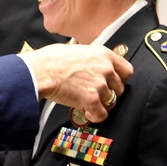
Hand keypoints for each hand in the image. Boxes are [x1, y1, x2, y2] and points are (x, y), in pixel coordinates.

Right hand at [18, 43, 132, 122]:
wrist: (40, 70)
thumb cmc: (51, 59)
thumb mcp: (77, 49)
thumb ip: (90, 58)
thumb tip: (88, 64)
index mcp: (103, 54)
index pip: (126, 70)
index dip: (121, 79)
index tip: (114, 83)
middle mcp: (105, 69)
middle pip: (120, 87)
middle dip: (110, 93)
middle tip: (99, 95)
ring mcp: (99, 85)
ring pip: (111, 101)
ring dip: (101, 104)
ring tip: (89, 104)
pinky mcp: (91, 99)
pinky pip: (102, 114)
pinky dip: (95, 116)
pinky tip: (87, 113)